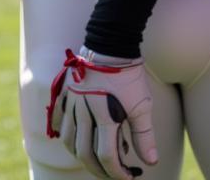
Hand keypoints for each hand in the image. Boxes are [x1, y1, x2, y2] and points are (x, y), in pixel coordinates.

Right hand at [47, 47, 157, 179]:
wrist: (111, 42)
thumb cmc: (129, 73)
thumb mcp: (142, 105)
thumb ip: (144, 136)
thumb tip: (150, 162)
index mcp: (104, 115)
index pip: (107, 156)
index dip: (118, 173)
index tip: (130, 176)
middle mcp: (84, 111)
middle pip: (85, 153)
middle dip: (99, 170)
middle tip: (112, 174)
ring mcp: (72, 102)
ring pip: (69, 139)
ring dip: (80, 155)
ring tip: (93, 160)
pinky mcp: (66, 92)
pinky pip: (58, 119)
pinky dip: (63, 134)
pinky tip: (72, 140)